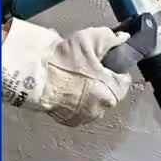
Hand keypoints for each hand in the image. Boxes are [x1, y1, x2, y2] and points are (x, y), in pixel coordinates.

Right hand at [2, 19, 130, 126]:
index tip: (104, 63)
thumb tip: (123, 39)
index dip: (115, 68)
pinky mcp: (71, 121)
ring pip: (95, 101)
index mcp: (113, 92)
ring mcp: (85, 117)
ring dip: (90, 92)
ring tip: (76, 78)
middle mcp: (101, 108)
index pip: (124, 80)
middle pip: (110, 92)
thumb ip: (112, 39)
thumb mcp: (91, 40)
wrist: (36, 77)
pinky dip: (77, 100)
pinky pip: (81, 109)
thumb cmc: (64, 61)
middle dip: (103, 81)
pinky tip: (68, 88)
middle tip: (88, 68)